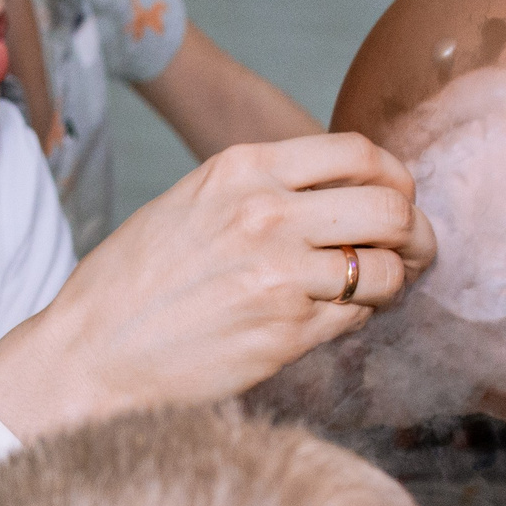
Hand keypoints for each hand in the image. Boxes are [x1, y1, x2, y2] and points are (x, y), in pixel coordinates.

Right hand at [0, 133, 436, 438]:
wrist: (90, 353)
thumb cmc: (134, 281)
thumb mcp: (192, 202)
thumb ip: (263, 188)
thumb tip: (343, 190)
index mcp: (241, 170)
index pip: (359, 153)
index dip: (394, 178)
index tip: (397, 199)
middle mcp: (267, 215)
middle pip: (391, 209)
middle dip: (415, 232)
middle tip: (413, 250)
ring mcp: (281, 276)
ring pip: (386, 271)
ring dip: (390, 283)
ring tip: (372, 291)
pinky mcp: (286, 334)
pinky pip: (356, 318)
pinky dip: (356, 318)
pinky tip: (330, 318)